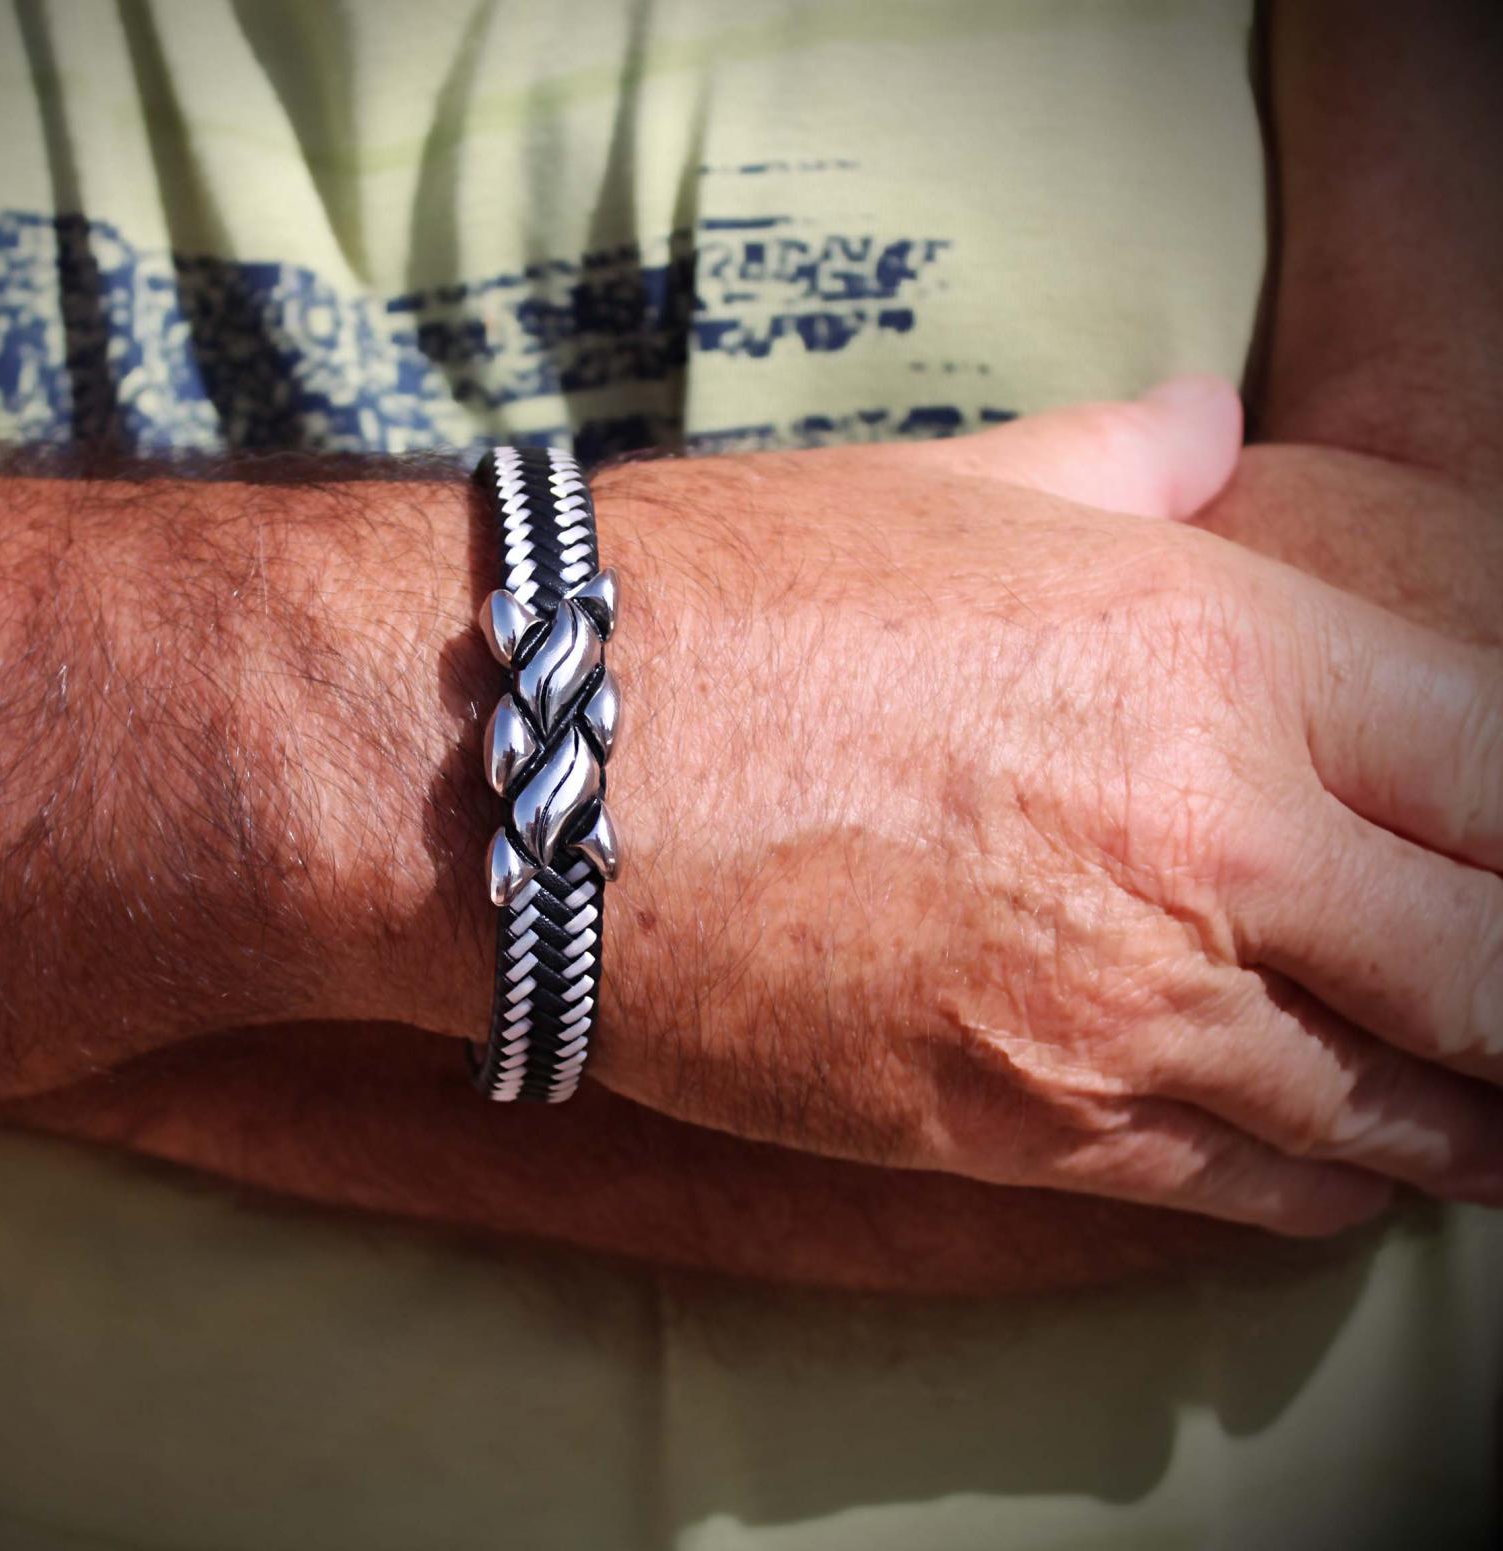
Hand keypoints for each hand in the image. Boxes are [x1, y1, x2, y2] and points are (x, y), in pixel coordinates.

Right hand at [526, 381, 1502, 1235]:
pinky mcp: (1017, 1128)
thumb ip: (1122, 463)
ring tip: (1488, 1126)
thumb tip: (1208, 432)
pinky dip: (1321, 1189)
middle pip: (1495, 968)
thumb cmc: (722, 598)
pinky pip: (1241, 1191)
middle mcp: (1211, 845)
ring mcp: (1120, 1009)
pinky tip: (1345, 1177)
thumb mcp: (948, 490)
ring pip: (1388, 1110)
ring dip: (1461, 1121)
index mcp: (1217, 654)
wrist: (528, 765)